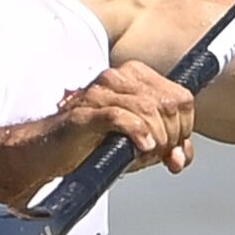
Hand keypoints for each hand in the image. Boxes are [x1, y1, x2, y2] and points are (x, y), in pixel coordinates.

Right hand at [53, 63, 194, 174]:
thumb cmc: (92, 143)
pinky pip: (119, 116)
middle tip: (160, 155)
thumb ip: (164, 146)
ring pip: (148, 109)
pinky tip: (141, 146)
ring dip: (156, 138)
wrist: (49, 152)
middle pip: (168, 103)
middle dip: (172, 135)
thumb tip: (181, 157)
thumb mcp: (138, 144)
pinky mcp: (84, 114)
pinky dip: (137, 133)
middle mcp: (117, 79)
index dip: (185, 126)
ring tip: (148, 154)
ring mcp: (99, 94)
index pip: (180, 96)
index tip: (175, 147)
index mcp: (134, 77)